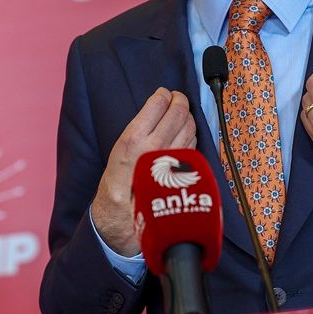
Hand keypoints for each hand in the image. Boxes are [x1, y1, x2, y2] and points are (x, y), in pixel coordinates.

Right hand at [93, 88, 195, 256]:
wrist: (121, 219)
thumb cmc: (119, 184)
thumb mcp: (119, 154)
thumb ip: (138, 132)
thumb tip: (158, 110)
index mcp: (133, 142)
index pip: (156, 106)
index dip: (163, 96)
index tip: (164, 93)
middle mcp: (154, 149)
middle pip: (177, 114)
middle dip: (180, 101)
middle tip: (177, 98)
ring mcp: (172, 161)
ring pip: (189, 127)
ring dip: (187, 117)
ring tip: (181, 115)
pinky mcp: (184, 172)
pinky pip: (193, 145)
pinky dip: (191, 136)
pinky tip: (184, 136)